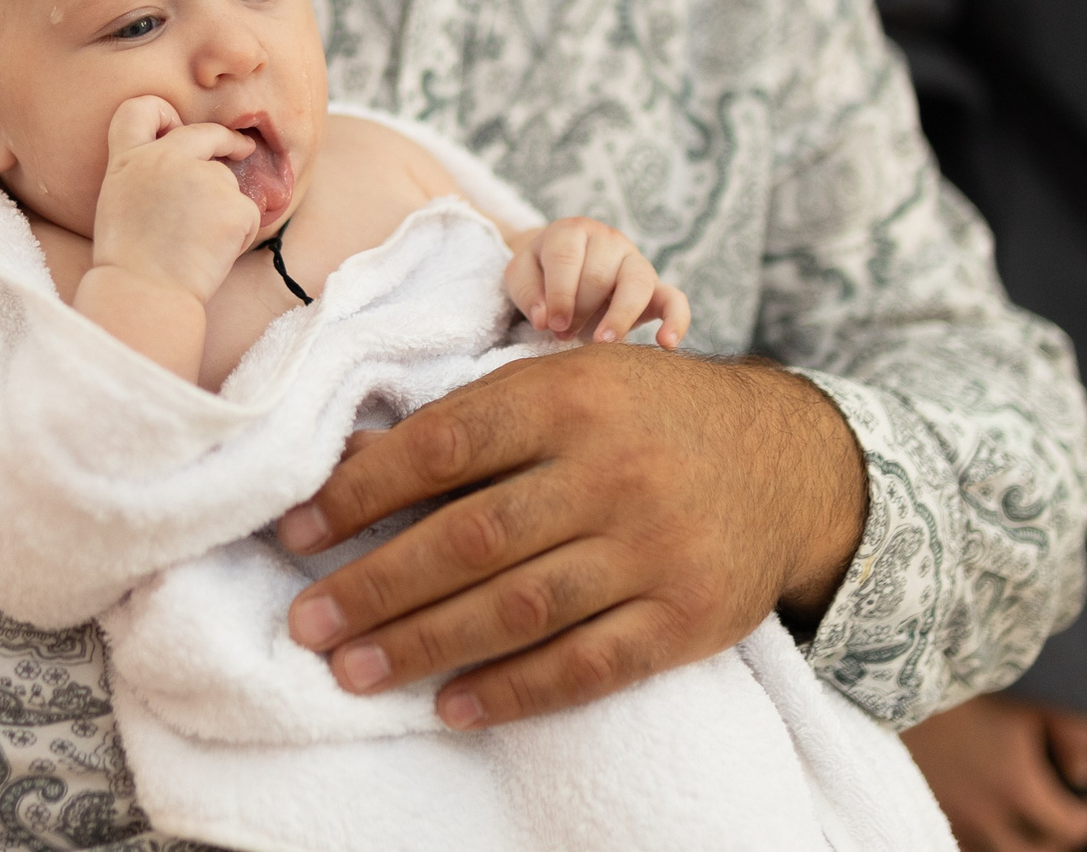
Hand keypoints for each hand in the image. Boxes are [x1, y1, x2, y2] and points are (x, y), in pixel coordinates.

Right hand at [87, 95, 262, 301]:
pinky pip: (248, 215)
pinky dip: (240, 235)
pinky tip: (213, 255)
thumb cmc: (128, 262)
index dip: (163, 113)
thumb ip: (144, 175)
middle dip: (229, 140)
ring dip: (225, 209)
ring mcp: (204, 177)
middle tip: (243, 149)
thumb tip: (179, 170)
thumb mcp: (118, 203)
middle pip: (207, 134)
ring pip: (230, 184)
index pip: (141, 108)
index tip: (177, 124)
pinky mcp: (234, 204)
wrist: (144, 293)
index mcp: (130, 159)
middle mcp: (167, 157)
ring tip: (196, 245)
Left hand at [276, 345, 865, 728]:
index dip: (363, 490)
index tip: (297, 530)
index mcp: (572, 394)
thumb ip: (473, 417)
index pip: (447, 443)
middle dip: (376, 585)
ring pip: (520, 608)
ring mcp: (654, 548)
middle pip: (472, 537)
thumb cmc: (648, 415)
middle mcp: (613, 469)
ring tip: (353, 671)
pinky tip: (452, 705)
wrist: (790, 461)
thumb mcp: (570, 381)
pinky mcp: (686, 618)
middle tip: (308, 622)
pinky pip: (587, 664)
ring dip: (424, 645)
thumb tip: (349, 463)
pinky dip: (513, 691)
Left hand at [503, 218, 690, 347]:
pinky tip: (666, 344)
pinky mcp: (655, 287)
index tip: (551, 325)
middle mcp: (609, 240)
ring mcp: (635, 262)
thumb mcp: (521, 275)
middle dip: (579, 310)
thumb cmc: (541, 273)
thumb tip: (546, 319)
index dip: (559, 294)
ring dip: (619, 317)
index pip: (567, 258)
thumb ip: (527, 293)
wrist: (565, 268)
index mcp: (572, 231)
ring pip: (637, 284)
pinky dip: (676, 321)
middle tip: (564, 333)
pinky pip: (675, 300)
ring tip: (603, 343)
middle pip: (598, 275)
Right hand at [901, 693, 1086, 851]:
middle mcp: (983, 813)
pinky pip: (962, 841)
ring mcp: (950, 813)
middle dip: (1054, 845)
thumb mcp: (1033, 697)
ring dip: (1016, 845)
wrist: (896, 677)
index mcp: (1016, 787)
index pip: (1067, 827)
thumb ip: (1076, 733)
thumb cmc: (968, 682)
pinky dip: (982, 839)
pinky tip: (986, 818)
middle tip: (1063, 826)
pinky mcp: (924, 805)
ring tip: (1027, 826)